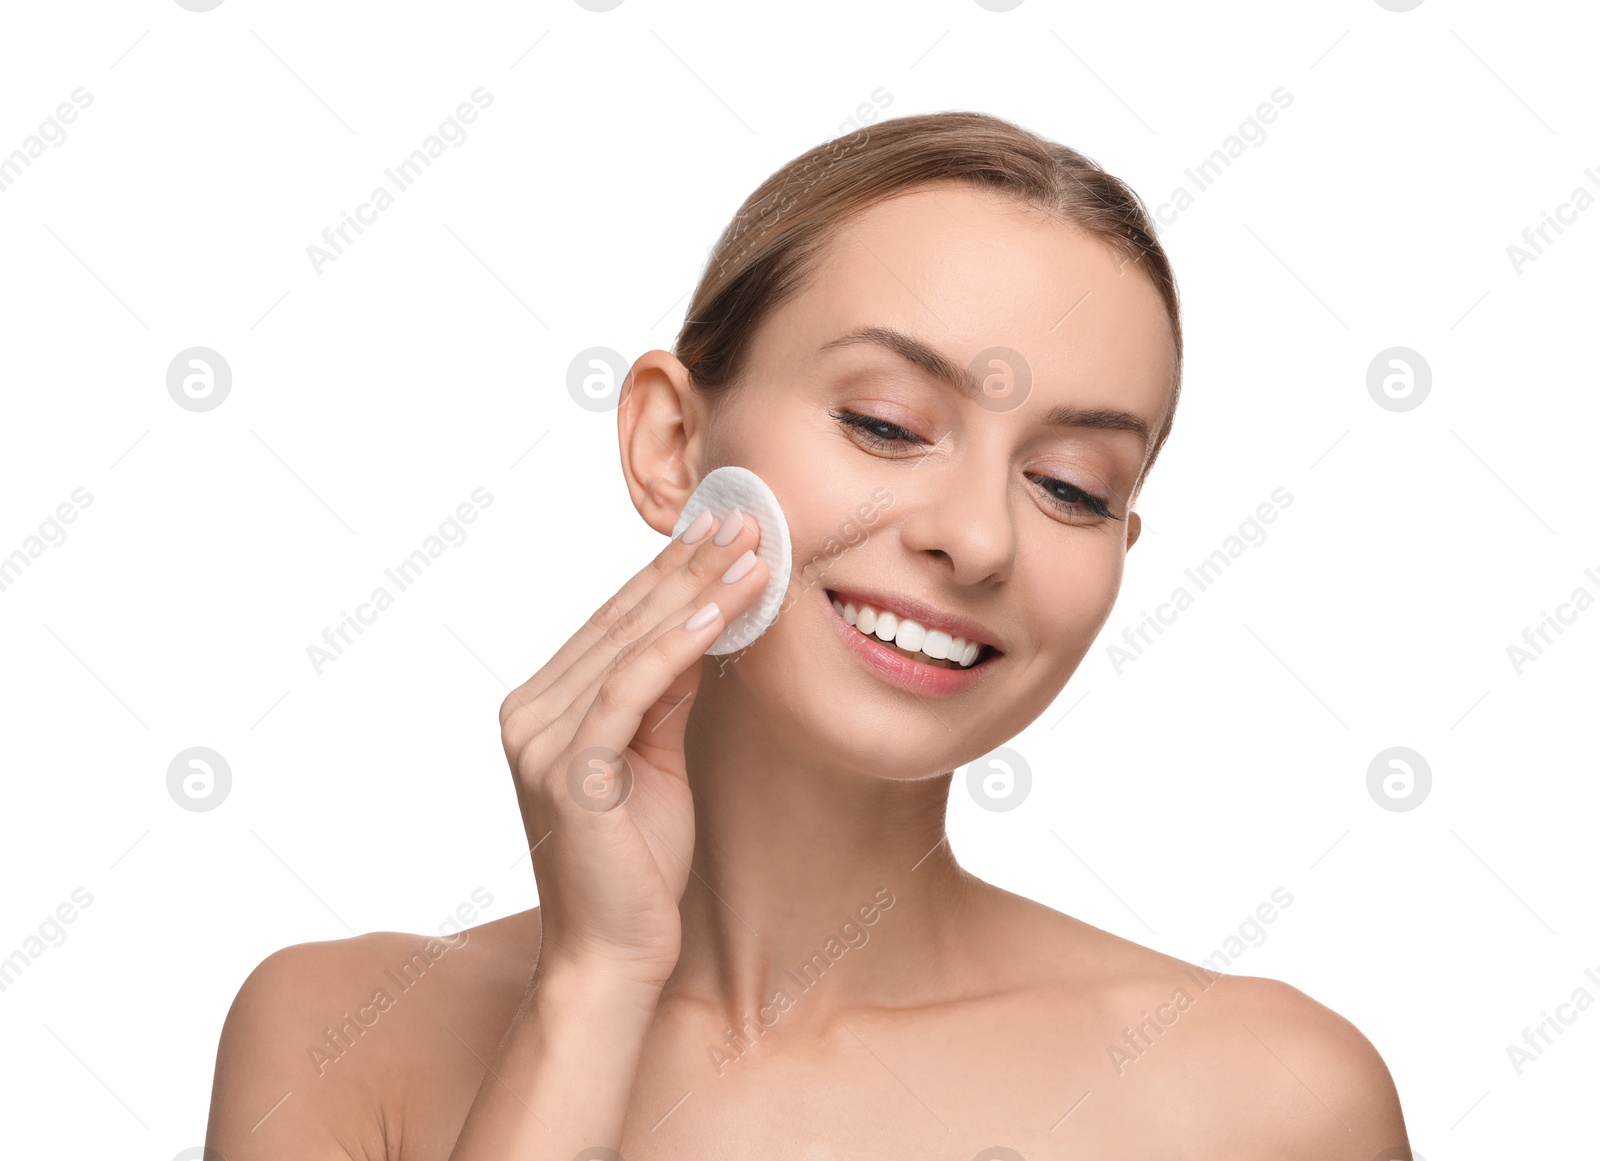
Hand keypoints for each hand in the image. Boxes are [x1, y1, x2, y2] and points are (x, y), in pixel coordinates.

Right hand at [498, 507, 768, 989]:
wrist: (613, 954)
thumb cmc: (637, 863)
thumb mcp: (654, 758)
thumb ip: (664, 693)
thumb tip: (700, 623)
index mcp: (541, 707)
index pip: (614, 621)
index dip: (671, 571)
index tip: (726, 529)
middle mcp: (528, 713)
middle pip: (622, 620)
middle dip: (691, 565)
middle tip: (748, 519)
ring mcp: (540, 740)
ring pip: (630, 643)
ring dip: (697, 592)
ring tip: (752, 552)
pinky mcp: (568, 770)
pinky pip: (630, 688)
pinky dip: (679, 645)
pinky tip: (721, 612)